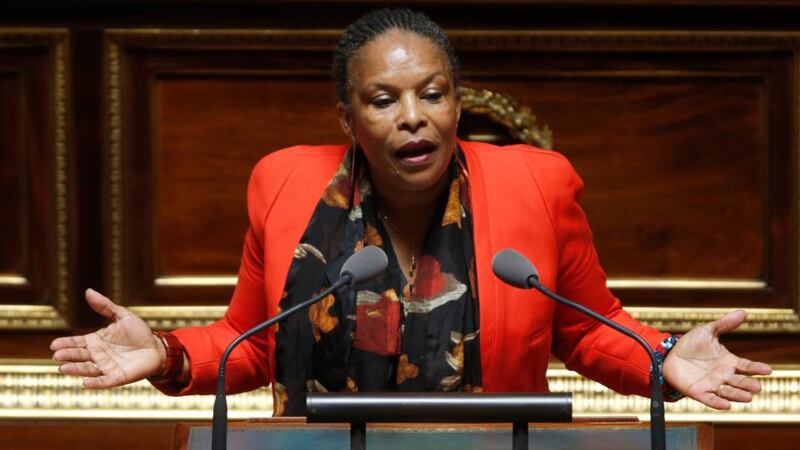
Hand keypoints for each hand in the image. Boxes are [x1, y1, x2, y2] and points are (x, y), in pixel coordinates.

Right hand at [50, 289, 164, 388]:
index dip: (66, 343)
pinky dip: (95, 383)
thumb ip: (105, 306)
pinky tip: (85, 383)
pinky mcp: (118, 377)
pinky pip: (104, 381)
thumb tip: (88, 291)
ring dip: (76, 370)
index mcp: (96, 341)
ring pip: (88, 369)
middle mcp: (98, 355)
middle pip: (79, 356)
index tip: (54, 344)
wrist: (157, 348)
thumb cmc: (139, 333)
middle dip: (68, 356)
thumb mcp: (122, 316)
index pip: (77, 342)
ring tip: (63, 368)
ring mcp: (106, 367)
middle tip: (58, 355)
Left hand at [663, 310, 771, 409]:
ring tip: (747, 397)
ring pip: (729, 393)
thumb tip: (743, 312)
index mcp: (729, 362)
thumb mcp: (707, 332)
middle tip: (756, 387)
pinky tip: (725, 405)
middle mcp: (724, 376)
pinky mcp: (699, 392)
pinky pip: (710, 400)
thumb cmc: (691, 345)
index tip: (767, 370)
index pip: (747, 366)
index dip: (757, 368)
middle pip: (740, 382)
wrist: (670, 355)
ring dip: (737, 395)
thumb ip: (724, 324)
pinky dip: (717, 403)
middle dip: (748, 385)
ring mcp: (712, 385)